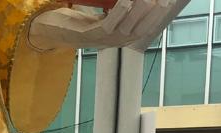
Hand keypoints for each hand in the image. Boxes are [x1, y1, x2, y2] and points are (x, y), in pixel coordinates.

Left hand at [29, 0, 181, 51]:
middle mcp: (116, 41)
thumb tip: (132, 3)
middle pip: (141, 27)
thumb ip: (117, 10)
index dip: (158, 15)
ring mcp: (105, 40)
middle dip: (153, 12)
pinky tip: (127, 1)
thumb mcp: (103, 13)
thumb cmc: (77, 20)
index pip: (146, 26)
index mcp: (122, 36)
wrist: (52, 30)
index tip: (167, 2)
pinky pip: (110, 24)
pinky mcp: (92, 36)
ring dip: (140, 10)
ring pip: (128, 26)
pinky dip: (120, 12)